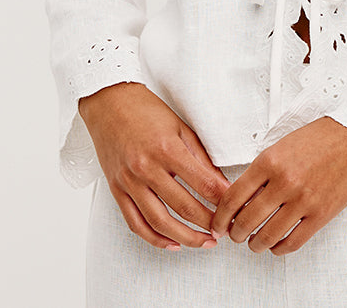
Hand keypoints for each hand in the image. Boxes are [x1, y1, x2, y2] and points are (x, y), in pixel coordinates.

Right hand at [78, 81, 230, 250]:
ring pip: (158, 222)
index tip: (237, 208)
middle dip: (208, 223)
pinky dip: (153, 238)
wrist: (109, 104)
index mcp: (168, 150)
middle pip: (183, 207)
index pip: (203, 184)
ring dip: (184, 237)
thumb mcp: (182, 129)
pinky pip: (135, 223)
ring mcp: (129, 182)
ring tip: (203, 242)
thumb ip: (202, 159)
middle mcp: (146, 168)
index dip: (223, 201)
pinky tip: (171, 243)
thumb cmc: (147, 112)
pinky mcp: (116, 190)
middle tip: (224, 230)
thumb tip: (222, 184)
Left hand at [211, 116, 346, 254]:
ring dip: (255, 244)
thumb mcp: (283, 145)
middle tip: (236, 234)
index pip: (232, 199)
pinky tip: (277, 244)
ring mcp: (304, 200)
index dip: (220, 218)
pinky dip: (279, 249)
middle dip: (236, 233)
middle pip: (245, 221)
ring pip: (266, 237)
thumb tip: (241, 199)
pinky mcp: (322, 213)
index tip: (219, 225)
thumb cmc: (324, 137)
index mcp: (269, 161)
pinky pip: (293, 242)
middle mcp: (284, 182)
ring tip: (255, 242)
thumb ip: (262, 170)